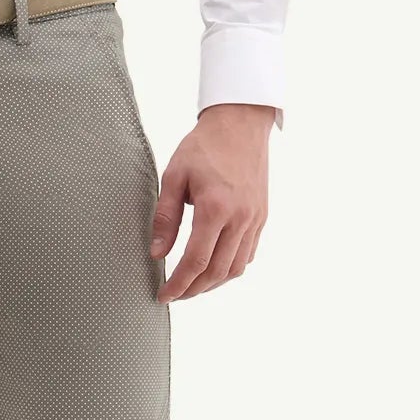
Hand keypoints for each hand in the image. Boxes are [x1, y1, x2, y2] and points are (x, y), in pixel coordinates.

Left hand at [151, 103, 274, 301]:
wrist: (241, 123)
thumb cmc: (204, 146)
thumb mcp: (174, 176)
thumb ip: (166, 217)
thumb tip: (157, 253)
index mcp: (216, 208)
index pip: (195, 261)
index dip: (178, 284)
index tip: (163, 295)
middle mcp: (240, 218)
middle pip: (217, 271)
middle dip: (193, 290)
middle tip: (175, 295)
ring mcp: (255, 219)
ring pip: (236, 268)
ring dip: (213, 283)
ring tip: (192, 286)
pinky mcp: (262, 217)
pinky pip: (248, 254)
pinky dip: (230, 268)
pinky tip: (213, 267)